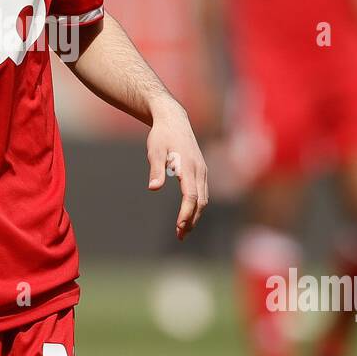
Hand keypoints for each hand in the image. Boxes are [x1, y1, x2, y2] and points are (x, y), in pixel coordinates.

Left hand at [146, 98, 208, 239]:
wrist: (173, 119)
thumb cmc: (161, 136)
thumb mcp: (154, 151)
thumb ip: (156, 169)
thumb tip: (153, 188)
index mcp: (189, 167)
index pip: (191, 196)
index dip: (186, 213)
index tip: (179, 227)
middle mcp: (200, 170)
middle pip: (200, 201)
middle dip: (191, 220)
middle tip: (180, 235)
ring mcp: (202, 170)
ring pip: (203, 198)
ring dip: (195, 215)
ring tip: (183, 230)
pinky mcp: (201, 170)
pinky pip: (203, 192)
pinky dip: (197, 206)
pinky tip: (188, 214)